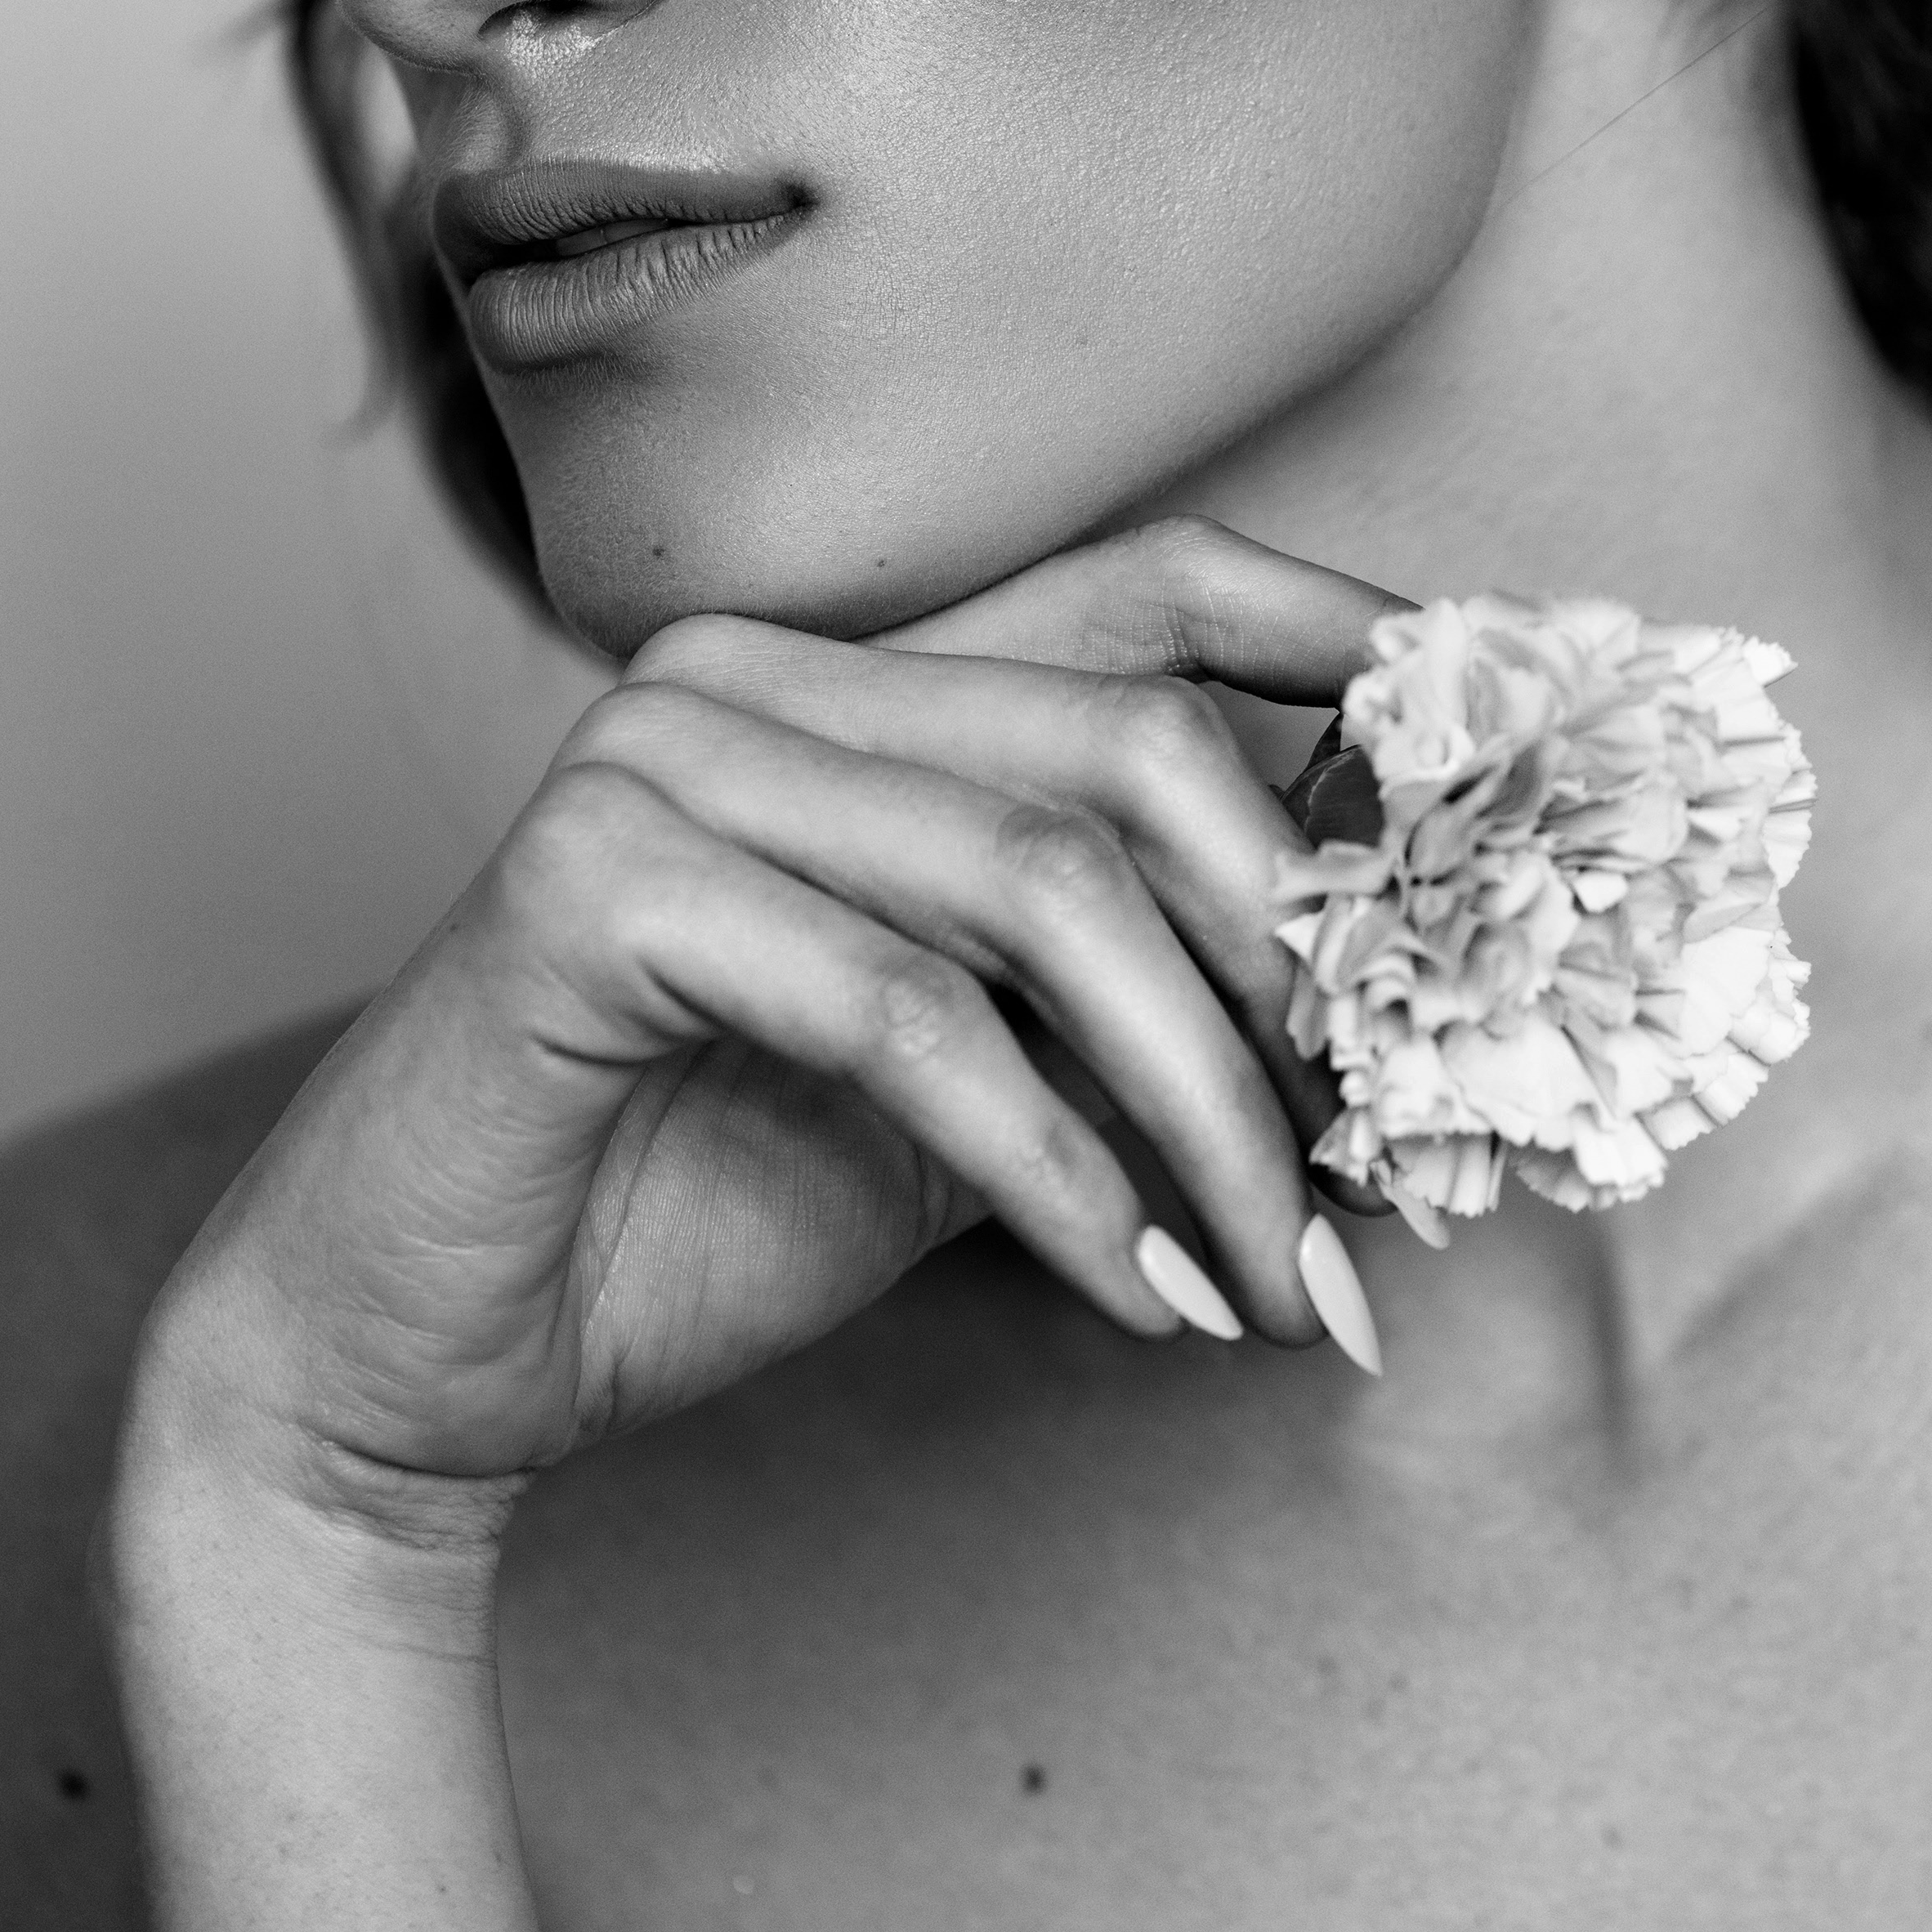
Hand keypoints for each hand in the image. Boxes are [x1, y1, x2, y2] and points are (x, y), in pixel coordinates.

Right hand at [126, 516, 1394, 1533]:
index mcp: (855, 677)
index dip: (1346, 641)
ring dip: (1205, 1116)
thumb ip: (1133, 987)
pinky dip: (1056, 1175)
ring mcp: (663, 757)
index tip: (1506, 758)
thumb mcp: (984, 1075)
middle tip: (1387, 1162)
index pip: (1149, 583)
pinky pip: (906, 1015)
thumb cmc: (704, 1193)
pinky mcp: (592, 883)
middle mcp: (757, 673)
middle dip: (1297, 967)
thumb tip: (1404, 972)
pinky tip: (1135, 1300)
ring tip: (1279, 1283)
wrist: (426, 1348)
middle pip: (1128, 742)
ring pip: (1043, 885)